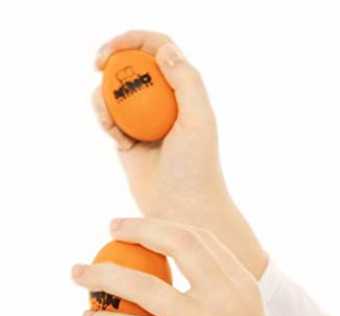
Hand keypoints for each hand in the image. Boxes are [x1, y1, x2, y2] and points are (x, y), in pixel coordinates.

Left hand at [72, 218, 328, 315]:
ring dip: (103, 274)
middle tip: (110, 227)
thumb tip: (164, 276)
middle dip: (138, 228)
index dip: (163, 225)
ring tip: (77, 272)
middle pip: (179, 242)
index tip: (136, 225)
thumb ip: (212, 293)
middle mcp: (226, 296)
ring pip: (143, 285)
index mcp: (241, 284)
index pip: (200, 238)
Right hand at [93, 31, 265, 276]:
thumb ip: (186, 80)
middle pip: (132, 64)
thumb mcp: (198, 119)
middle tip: (97, 63)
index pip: (158, 49)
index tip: (113, 49)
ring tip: (112, 121)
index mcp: (184, 91)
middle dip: (111, 57)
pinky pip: (107, 116)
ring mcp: (144, 120)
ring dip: (105, 95)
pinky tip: (116, 138)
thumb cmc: (196, 166)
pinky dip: (104, 119)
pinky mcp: (127, 139)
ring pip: (115, 90)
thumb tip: (163, 49)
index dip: (134, 40)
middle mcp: (164, 102)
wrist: (183, 208)